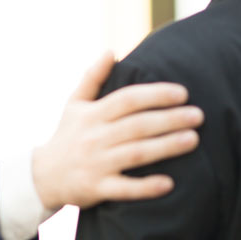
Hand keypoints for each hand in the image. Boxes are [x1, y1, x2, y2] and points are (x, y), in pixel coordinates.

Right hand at [32, 51, 201, 208]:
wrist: (42, 176)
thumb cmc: (66, 136)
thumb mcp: (74, 104)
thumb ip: (93, 78)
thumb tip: (110, 50)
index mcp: (93, 114)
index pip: (127, 99)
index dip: (155, 94)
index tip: (182, 93)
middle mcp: (95, 137)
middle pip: (137, 125)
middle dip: (170, 119)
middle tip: (199, 115)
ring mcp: (96, 163)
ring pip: (136, 153)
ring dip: (166, 146)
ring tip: (193, 139)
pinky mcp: (97, 188)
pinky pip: (124, 189)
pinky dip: (146, 187)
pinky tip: (169, 184)